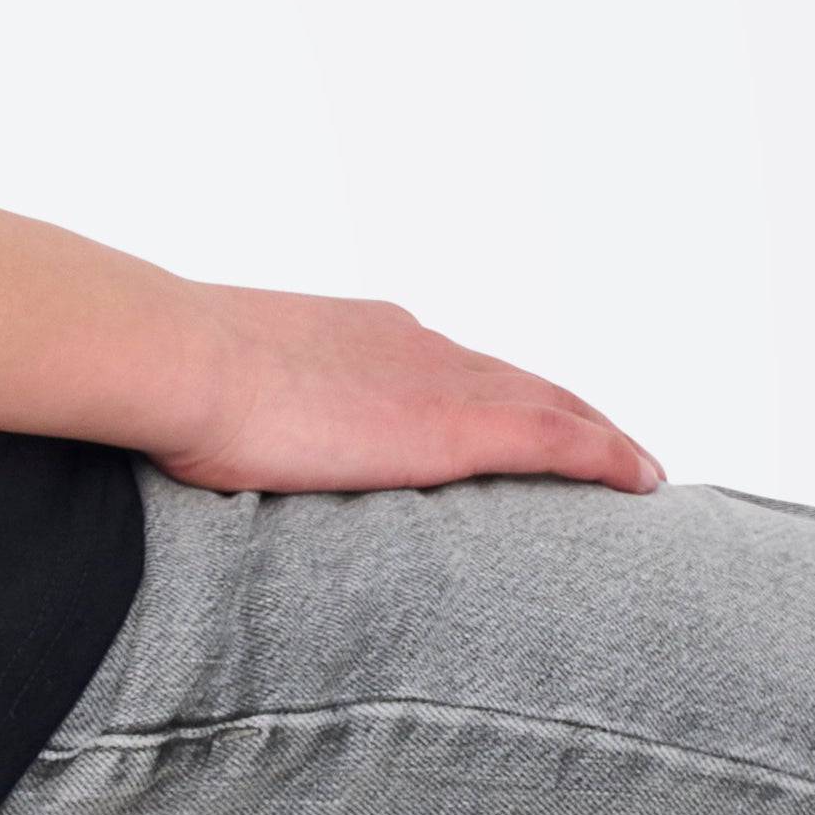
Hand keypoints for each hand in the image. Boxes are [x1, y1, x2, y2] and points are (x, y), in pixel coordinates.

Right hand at [154, 290, 662, 502]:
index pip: (446, 367)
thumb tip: (218, 457)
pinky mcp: (456, 428)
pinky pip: (561, 440)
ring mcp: (439, 381)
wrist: (179, 360)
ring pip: (552, 405)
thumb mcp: (216, 396)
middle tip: (609, 447)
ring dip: (599, 434)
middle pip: (514, 380)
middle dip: (565, 412)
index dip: (493, 394)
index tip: (518, 416)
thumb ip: (243, 420)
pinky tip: (644, 478)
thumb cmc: (171, 382)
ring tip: (638, 470)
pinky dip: (608, 455)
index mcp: (359, 336)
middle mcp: (413, 346)